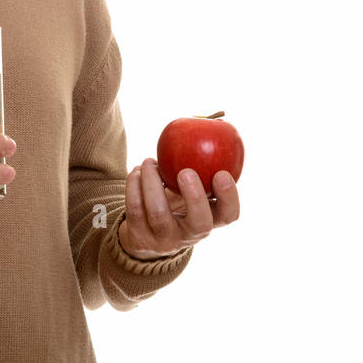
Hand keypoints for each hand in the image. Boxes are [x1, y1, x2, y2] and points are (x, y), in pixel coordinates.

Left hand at [117, 158, 239, 259]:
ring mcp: (165, 240)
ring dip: (152, 182)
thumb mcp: (192, 189)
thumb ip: (203, 165)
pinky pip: (135, 209)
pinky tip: (136, 172)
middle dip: (194, 196)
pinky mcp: (140, 237)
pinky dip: (134, 186)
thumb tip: (212, 122)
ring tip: (149, 163)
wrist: (145, 234)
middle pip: (199, 224)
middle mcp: (190, 235)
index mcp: (210, 220)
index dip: (228, 197)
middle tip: (185, 171)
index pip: (229, 215)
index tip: (221, 173)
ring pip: (158, 214)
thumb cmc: (176, 200)